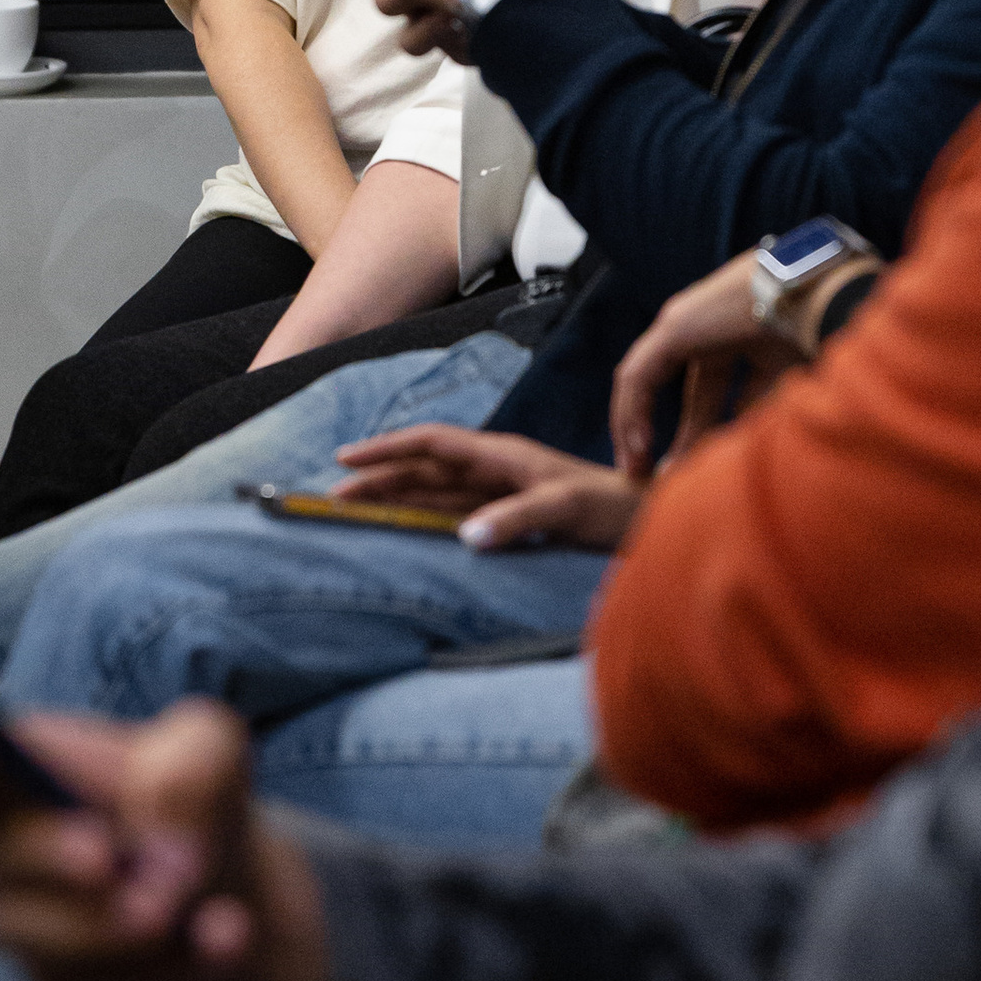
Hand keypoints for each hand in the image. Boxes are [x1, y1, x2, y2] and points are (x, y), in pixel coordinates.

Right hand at [0, 700, 327, 980]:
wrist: (244, 890)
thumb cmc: (201, 800)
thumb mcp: (215, 752)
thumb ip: (190, 765)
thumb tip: (153, 829)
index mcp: (13, 765)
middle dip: (48, 854)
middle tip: (111, 859)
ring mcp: (21, 924)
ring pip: (43, 936)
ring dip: (132, 921)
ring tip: (205, 904)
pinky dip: (180, 963)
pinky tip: (227, 934)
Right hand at [331, 421, 641, 553]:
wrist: (648, 524)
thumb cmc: (614, 510)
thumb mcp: (567, 510)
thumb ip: (518, 519)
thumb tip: (465, 536)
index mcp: (502, 455)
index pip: (432, 444)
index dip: (386, 449)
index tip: (345, 460)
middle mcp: (495, 470)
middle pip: (423, 469)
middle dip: (378, 479)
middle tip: (332, 497)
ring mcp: (500, 494)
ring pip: (433, 492)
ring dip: (394, 498)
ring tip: (354, 511)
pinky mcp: (509, 517)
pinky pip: (453, 513)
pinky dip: (422, 519)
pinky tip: (403, 529)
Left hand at [607, 253, 810, 479]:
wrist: (816, 295)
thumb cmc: (812, 334)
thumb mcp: (782, 380)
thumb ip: (756, 409)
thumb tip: (743, 446)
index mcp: (733, 338)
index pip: (704, 390)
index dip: (696, 430)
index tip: (689, 467)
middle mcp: (703, 329)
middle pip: (671, 388)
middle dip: (658, 431)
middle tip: (649, 475)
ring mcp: (684, 323)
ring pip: (642, 380)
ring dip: (633, 425)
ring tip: (633, 468)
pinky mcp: (674, 328)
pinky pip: (638, 376)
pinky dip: (632, 412)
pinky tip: (637, 445)